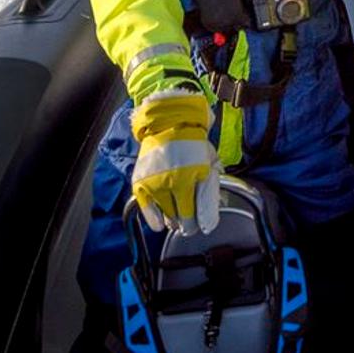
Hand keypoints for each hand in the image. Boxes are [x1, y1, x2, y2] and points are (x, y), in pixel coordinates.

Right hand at [129, 89, 221, 234]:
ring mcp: (156, 182)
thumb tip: (212, 215)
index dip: (202, 221)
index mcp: (195, 174)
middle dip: (187, 223)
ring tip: (176, 222)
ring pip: (167, 213)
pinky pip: (147, 208)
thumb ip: (211, 188)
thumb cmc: (192, 144)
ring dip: (173, 220)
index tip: (203, 227)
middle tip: (189, 226)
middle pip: (183, 215)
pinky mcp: (141, 183)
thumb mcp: (209, 163)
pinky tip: (159, 226)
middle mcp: (175, 180)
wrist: (168, 124)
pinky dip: (153, 219)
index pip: (199, 208)